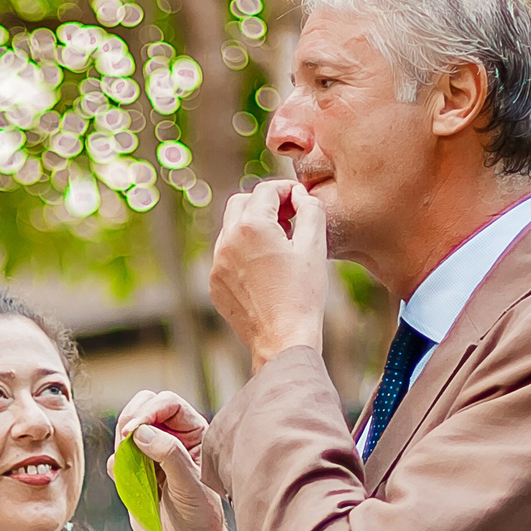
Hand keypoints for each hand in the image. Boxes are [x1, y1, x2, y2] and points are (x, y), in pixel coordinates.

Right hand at [115, 391, 241, 530]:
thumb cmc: (199, 519)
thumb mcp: (190, 487)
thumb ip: (169, 456)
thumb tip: (141, 432)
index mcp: (194, 434)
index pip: (168, 403)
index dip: (149, 410)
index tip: (133, 431)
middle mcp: (173, 438)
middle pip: (144, 407)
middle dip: (131, 419)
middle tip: (125, 442)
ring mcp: (151, 455)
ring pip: (126, 430)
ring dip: (122, 445)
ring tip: (132, 469)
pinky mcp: (134, 473)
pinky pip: (116, 458)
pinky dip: (116, 466)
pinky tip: (128, 484)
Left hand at [210, 178, 329, 370]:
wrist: (283, 340)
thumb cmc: (302, 295)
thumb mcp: (315, 246)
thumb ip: (310, 210)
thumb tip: (301, 196)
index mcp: (250, 227)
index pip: (265, 191)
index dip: (286, 190)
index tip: (300, 199)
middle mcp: (227, 242)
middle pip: (240, 203)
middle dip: (264, 203)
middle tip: (288, 215)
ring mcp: (217, 265)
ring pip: (230, 230)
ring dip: (252, 227)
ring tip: (279, 242)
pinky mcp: (216, 284)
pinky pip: (226, 256)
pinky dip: (243, 251)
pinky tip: (265, 267)